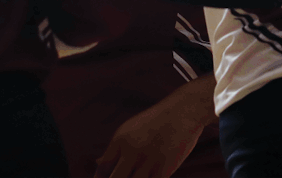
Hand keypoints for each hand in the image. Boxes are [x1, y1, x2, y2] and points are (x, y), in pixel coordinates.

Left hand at [94, 78, 213, 177]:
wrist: (183, 110)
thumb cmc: (156, 122)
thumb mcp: (130, 130)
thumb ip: (115, 148)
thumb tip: (98, 163)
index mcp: (120, 140)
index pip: (104, 168)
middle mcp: (131, 150)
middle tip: (125, 177)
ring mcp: (148, 160)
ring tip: (139, 175)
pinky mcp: (164, 167)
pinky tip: (150, 177)